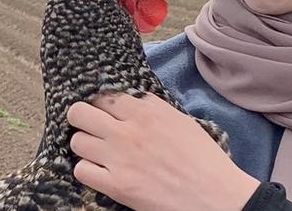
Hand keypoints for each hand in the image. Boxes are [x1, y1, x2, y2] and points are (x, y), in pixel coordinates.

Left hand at [67, 92, 259, 210]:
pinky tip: (101, 173)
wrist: (215, 196)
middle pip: (80, 112)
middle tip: (91, 129)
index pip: (105, 96)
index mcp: (146, 111)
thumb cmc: (204, 159)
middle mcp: (127, 130)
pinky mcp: (116, 185)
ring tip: (97, 153)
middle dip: (82, 119)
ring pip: (77, 141)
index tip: (105, 114)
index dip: (102, 106)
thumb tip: (134, 103)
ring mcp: (118, 158)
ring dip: (85, 146)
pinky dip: (88, 171)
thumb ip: (154, 108)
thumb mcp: (181, 121)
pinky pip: (81, 170)